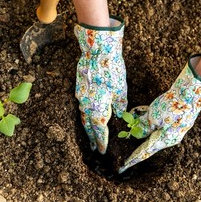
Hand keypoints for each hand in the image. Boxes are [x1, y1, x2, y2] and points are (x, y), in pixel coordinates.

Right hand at [75, 16, 126, 153]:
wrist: (97, 50)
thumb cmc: (112, 70)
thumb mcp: (121, 90)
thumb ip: (120, 106)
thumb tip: (119, 115)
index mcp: (98, 107)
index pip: (99, 130)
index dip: (101, 141)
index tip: (103, 151)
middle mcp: (87, 104)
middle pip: (89, 126)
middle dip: (92, 138)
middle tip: (95, 148)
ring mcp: (81, 96)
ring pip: (83, 116)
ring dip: (88, 127)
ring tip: (91, 136)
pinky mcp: (79, 88)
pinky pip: (81, 106)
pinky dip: (85, 115)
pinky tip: (87, 115)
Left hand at [118, 54, 200, 172]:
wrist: (191, 92)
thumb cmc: (173, 106)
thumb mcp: (154, 117)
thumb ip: (144, 127)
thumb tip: (138, 134)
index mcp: (165, 140)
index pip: (145, 152)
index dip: (133, 159)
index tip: (123, 167)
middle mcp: (169, 136)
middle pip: (148, 139)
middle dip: (136, 137)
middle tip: (124, 143)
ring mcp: (173, 128)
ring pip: (152, 128)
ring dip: (141, 124)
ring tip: (129, 121)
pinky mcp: (175, 119)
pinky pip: (158, 121)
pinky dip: (148, 117)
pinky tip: (138, 111)